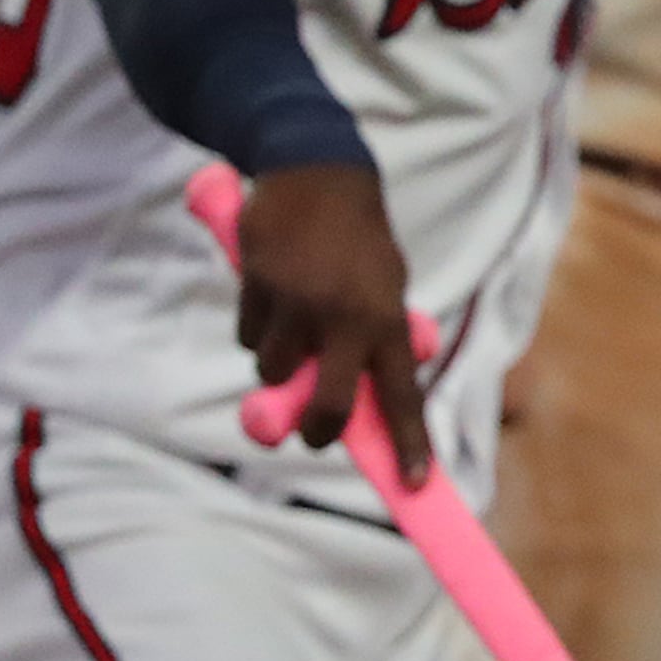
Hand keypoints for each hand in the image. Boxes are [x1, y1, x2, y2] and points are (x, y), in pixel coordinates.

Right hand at [233, 162, 431, 486]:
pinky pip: (247, 335)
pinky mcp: (256, 287)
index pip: (401, 395)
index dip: (409, 444)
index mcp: (386, 319)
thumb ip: (378, 339)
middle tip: (312, 432)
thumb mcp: (387, 285)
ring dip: (278, 365)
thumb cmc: (361, 242)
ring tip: (293, 324)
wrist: (320, 174)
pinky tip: (271, 293)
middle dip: (316, 431)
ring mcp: (296, 305)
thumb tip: (370, 401)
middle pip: (326, 407)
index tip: (414, 486)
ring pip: (273, 372)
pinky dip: (256, 328)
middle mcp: (344, 319)